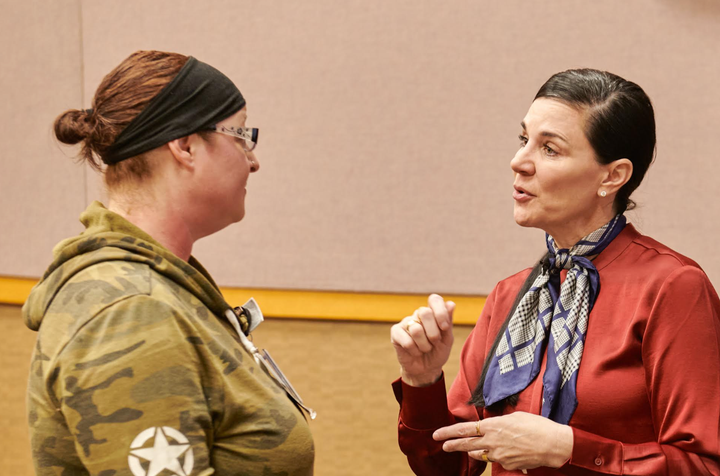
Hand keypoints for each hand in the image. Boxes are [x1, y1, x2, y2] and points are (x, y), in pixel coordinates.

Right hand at [390, 294, 454, 386]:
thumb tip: (451, 303)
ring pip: (416, 329)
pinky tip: (414, 352)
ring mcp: (406, 322)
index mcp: (432, 313)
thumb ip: (448, 322)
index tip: (445, 328)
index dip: (440, 312)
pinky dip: (414, 351)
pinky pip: (407, 341)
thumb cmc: (437, 352)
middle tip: (435, 342)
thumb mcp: (447, 339)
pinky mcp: (396, 332)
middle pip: (425, 312)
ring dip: (424, 345)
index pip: (434, 299)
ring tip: (424, 349)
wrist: (426, 370)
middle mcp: (418, 314)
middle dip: (433, 333)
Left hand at [433, 412, 572, 471]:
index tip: (437, 434)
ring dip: (471, 452)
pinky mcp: (507, 464)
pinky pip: (494, 460)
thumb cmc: (537, 426)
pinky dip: (492, 456)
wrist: (552, 444)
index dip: (448, 432)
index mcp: (492, 426)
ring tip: (466, 449)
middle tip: (442, 445)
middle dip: (451, 445)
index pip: (464, 429)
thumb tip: (491, 426)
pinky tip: (497, 452)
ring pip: (478, 454)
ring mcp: (498, 455)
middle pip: (465, 444)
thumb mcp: (514, 417)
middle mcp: (492, 441)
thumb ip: (499, 422)